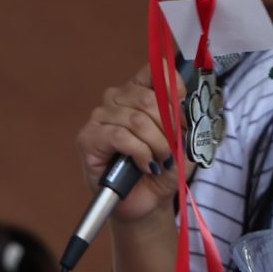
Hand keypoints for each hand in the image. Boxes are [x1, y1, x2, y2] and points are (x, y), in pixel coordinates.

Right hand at [77, 67, 177, 224]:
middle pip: (148, 98)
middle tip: (171, 149)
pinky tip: (143, 166)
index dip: (172, 84)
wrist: (148, 201)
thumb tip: (183, 100)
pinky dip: (139, 153)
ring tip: (159, 162)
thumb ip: (184, 117)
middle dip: (168, 127)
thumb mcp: (183, 140)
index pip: (154, 70)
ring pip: (136, 120)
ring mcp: (100, 117)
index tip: (183, 104)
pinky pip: (120, 136)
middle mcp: (117, 98)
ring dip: (156, 145)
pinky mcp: (88, 137)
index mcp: (139, 92)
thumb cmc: (163, 169)